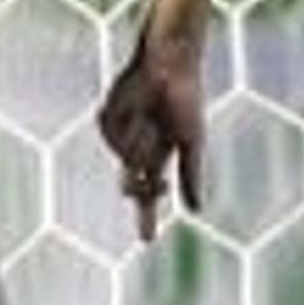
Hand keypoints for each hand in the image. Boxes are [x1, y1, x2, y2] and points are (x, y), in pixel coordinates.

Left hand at [95, 32, 206, 243]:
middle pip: (131, 185)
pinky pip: (113, 138)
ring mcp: (119, 133)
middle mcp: (136, 146)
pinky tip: (138, 106)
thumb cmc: (185, 98)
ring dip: (140, 144)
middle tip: (152, 197)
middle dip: (141, 192)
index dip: (146, 217)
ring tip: (150, 118)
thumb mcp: (191, 141)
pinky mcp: (106, 118)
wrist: (169, 63)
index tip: (146, 241)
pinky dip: (127, 127)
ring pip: (125, 159)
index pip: (151, 192)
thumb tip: (197, 211)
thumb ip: (191, 176)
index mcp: (158, 153)